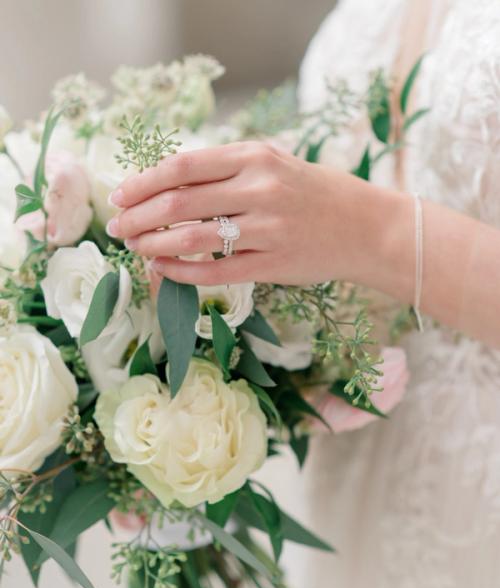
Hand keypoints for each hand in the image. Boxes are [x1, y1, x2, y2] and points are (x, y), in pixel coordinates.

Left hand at [107, 141, 398, 286]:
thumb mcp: (273, 164)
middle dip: (138, 218)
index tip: (120, 196)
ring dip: (154, 246)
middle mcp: (259, 190)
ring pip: (192, 239)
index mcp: (255, 157)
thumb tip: (166, 184)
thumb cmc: (314, 194)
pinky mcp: (274, 265)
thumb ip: (226, 170)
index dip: (142, 182)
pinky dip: (182, 272)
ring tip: (137, 249)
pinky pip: (215, 271)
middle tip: (118, 229)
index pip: (182, 166)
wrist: (366, 228)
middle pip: (178, 203)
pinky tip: (165, 271)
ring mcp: (267, 230)